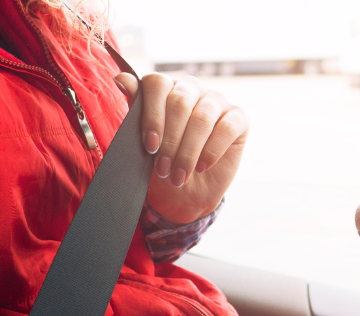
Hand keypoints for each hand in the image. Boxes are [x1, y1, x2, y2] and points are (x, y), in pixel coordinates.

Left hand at [115, 72, 249, 223]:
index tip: (150, 146)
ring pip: (202, 118)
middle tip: (163, 169)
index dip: (152, 115)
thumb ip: (135, 109)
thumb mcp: (144, 141)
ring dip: (188, 151)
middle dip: (170, 141)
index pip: (157, 83)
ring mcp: (217, 100)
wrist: (187, 192)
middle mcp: (192, 88)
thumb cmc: (163, 163)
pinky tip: (202, 166)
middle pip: (180, 101)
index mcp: (166, 88)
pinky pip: (226, 128)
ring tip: (179, 176)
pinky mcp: (239, 117)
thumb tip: (120, 78)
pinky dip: (211, 150)